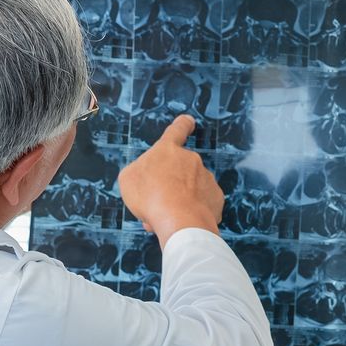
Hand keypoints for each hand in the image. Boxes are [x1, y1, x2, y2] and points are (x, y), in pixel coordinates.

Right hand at [117, 115, 224, 238]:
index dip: (181, 125)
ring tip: (164, 217)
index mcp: (168, 150)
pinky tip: (181, 223)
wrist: (180, 220)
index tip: (188, 122)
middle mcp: (191, 160)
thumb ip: (139, 171)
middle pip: (179, 170)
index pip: (176, 131)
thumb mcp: (129, 179)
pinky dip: (192, 213)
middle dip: (168, 185)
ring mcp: (207, 178)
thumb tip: (146, 176)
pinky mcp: (216, 198)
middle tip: (155, 202)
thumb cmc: (150, 196)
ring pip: (190, 190)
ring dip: (178, 201)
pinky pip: (202, 204)